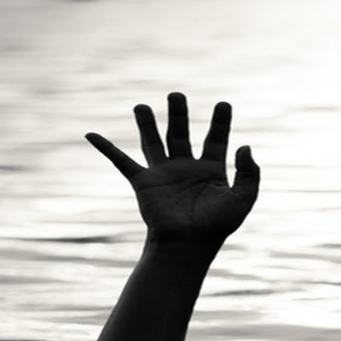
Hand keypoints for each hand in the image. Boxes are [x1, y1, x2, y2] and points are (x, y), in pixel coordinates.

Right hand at [86, 92, 259, 244]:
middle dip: (179, 114)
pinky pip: (121, 162)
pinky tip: (91, 135)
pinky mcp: (144, 183)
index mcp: (210, 170)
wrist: (188, 245)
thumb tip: (246, 146)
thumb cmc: (217, 227)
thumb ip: (249, 173)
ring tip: (141, 106)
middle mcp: (185, 168)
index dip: (220, 122)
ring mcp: (163, 174)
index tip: (224, 103)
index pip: (215, 139)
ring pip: (153, 141)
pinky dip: (106, 148)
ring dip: (147, 124)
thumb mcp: (242, 199)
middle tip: (176, 95)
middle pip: (180, 133)